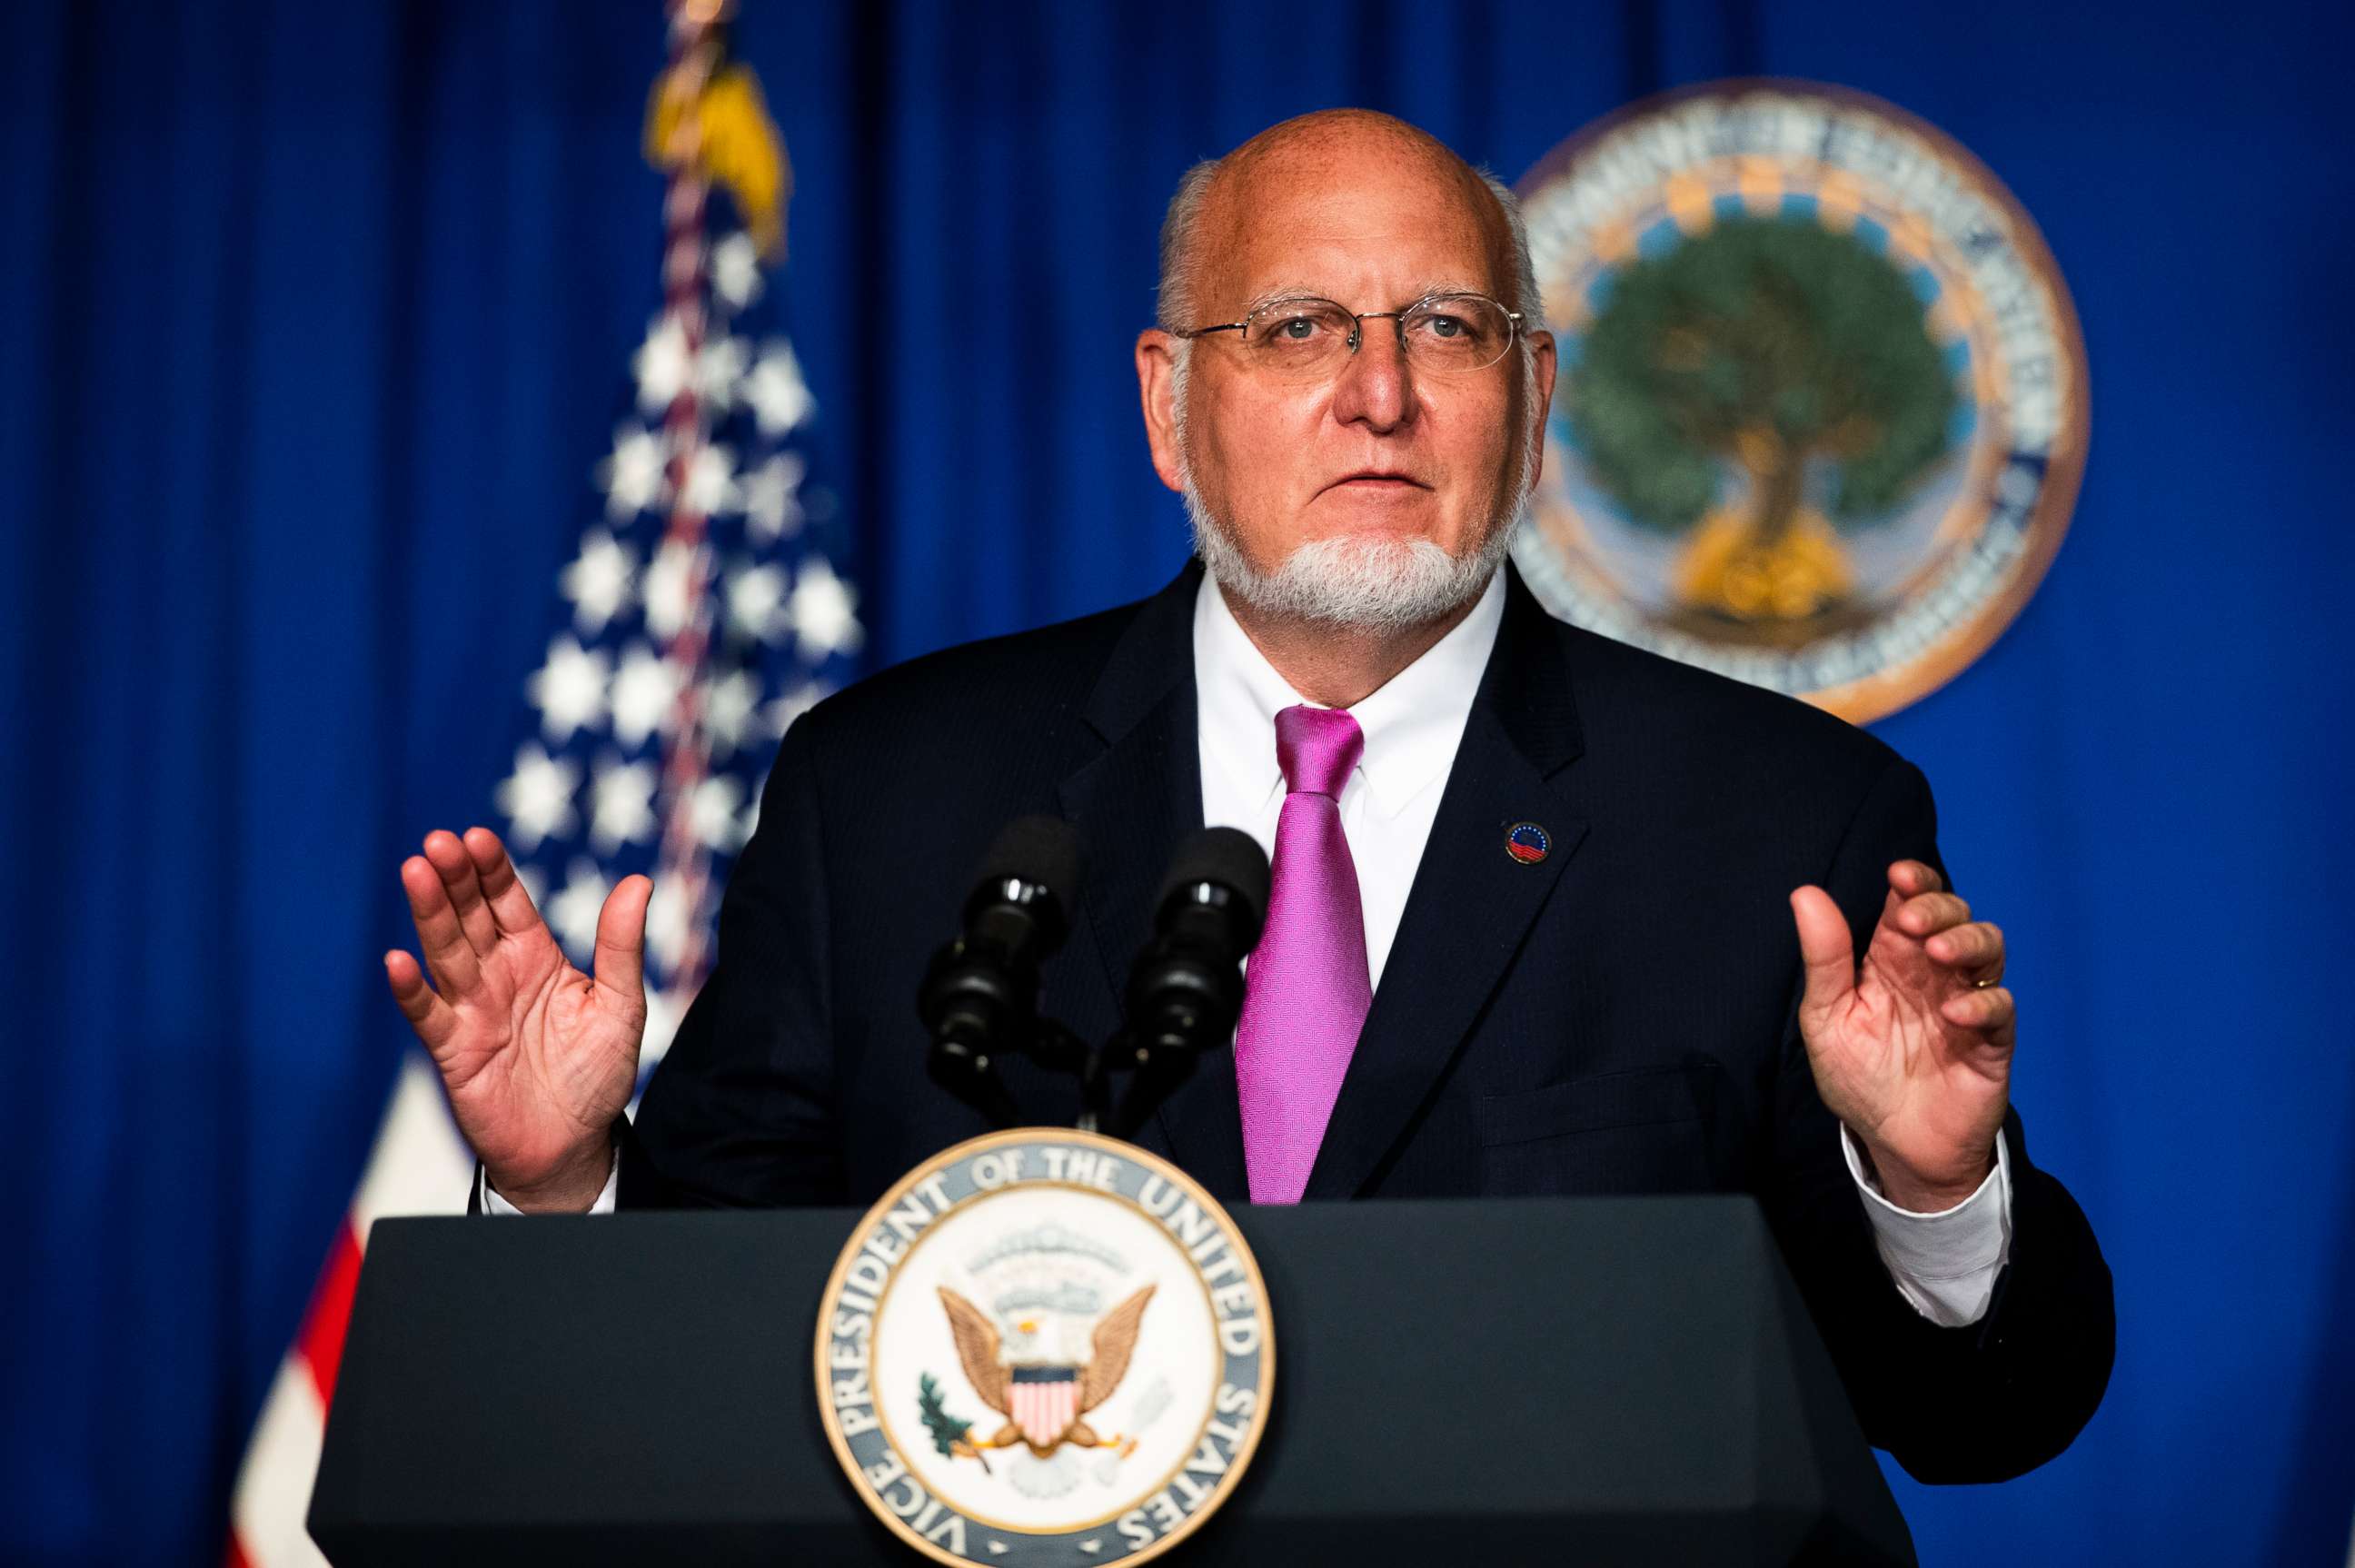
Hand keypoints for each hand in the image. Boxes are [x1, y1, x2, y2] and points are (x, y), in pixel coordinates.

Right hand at [384, 827, 650, 1211]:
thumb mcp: (622, 1006)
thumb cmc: (596, 1073)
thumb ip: (622, 947)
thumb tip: (639, 882)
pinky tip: (397, 961)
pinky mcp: (454, 1050)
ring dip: (429, 914)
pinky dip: (412, 990)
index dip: (492, 869)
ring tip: (415, 873)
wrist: (573, 1145)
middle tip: (438, 842)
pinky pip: (428, 1015)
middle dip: (454, 879)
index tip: (477, 837)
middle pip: (470, 916)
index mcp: (536, 956)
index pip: (508, 901)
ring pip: (445, 952)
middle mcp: (497, 974)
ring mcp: (471, 1009)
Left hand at [1789, 860, 2012, 1211]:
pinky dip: (1983, 1004)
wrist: (1894, 1143)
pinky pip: (2000, 1008)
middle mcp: (1933, 972)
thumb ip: (1824, 959)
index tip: (1898, 875)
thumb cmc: (1859, 1076)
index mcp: (1892, 959)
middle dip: (1938, 907)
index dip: (1913, 881)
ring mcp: (1966, 1001)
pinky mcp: (1991, 1040)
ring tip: (1939, 954)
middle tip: (1913, 922)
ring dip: (1968, 942)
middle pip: (1953, 915)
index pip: (1909, 902)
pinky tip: (1955, 1014)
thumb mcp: (1827, 1017)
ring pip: (1988, 948)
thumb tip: (1805, 892)